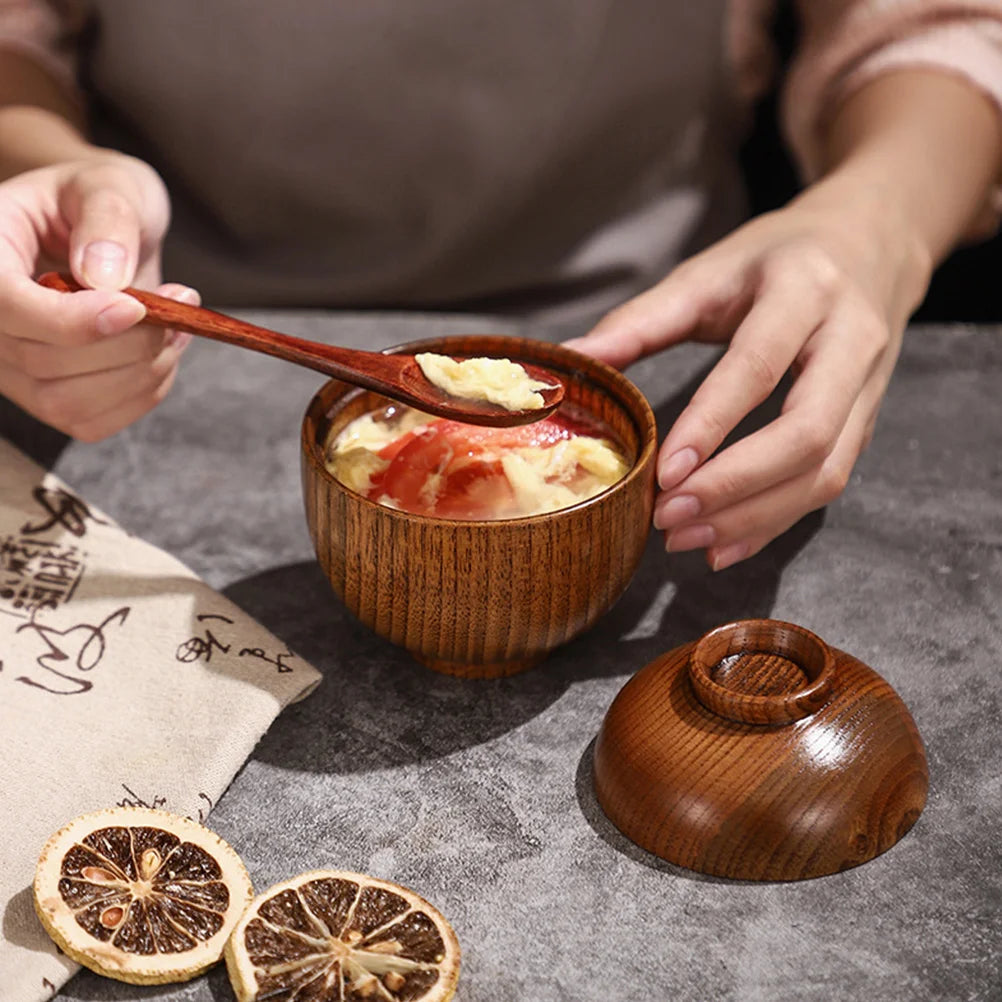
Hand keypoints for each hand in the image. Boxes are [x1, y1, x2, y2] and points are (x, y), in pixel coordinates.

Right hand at [0, 152, 198, 439]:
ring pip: (68, 402)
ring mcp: (10, 367)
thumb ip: (107, 219)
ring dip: (141, 371)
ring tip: (177, 326)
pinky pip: (91, 422)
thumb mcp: (108, 184)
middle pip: (44, 363)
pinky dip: (141, 394)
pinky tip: (162, 354)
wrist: (101, 230)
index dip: (70, 321)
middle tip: (180, 300)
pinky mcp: (45, 397)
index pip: (6, 307)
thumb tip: (104, 276)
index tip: (135, 308)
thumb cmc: (96, 200)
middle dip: (128, 343)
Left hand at [566, 191, 929, 569]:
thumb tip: (573, 359)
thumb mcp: (709, 272)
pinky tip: (724, 545)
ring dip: (753, 517)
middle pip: (806, 433)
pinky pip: (829, 483)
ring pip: (826, 471)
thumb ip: (642, 319)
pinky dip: (774, 522)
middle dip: (735, 485)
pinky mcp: (866, 422)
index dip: (711, 424)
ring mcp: (868, 388)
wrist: (870, 242)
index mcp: (804, 290)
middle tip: (669, 517)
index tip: (663, 474)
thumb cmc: (776, 259)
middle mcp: (851, 341)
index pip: (758, 366)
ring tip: (684, 538)